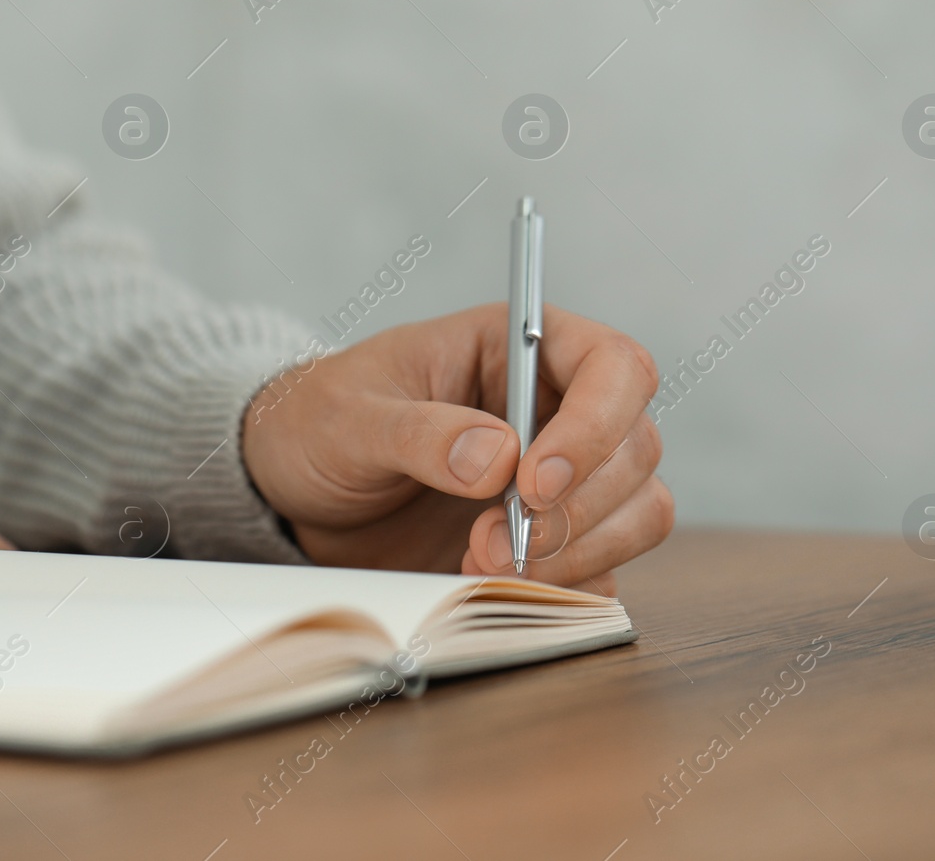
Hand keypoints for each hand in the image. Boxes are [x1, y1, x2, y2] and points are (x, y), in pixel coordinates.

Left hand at [241, 304, 671, 591]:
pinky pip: (607, 565)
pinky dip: (571, 586)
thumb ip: (420, 432)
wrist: (294, 489)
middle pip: (637, 446)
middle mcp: (558, 406)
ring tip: (482, 566)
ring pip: (641, 508)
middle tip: (487, 542)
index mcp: (520, 347)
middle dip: (575, 507)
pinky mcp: (554, 538)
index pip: (614, 366)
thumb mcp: (349, 417)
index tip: (532, 484)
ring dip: (580, 549)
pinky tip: (500, 587)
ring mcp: (565, 477)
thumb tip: (497, 458)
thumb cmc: (322, 422)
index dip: (595, 426)